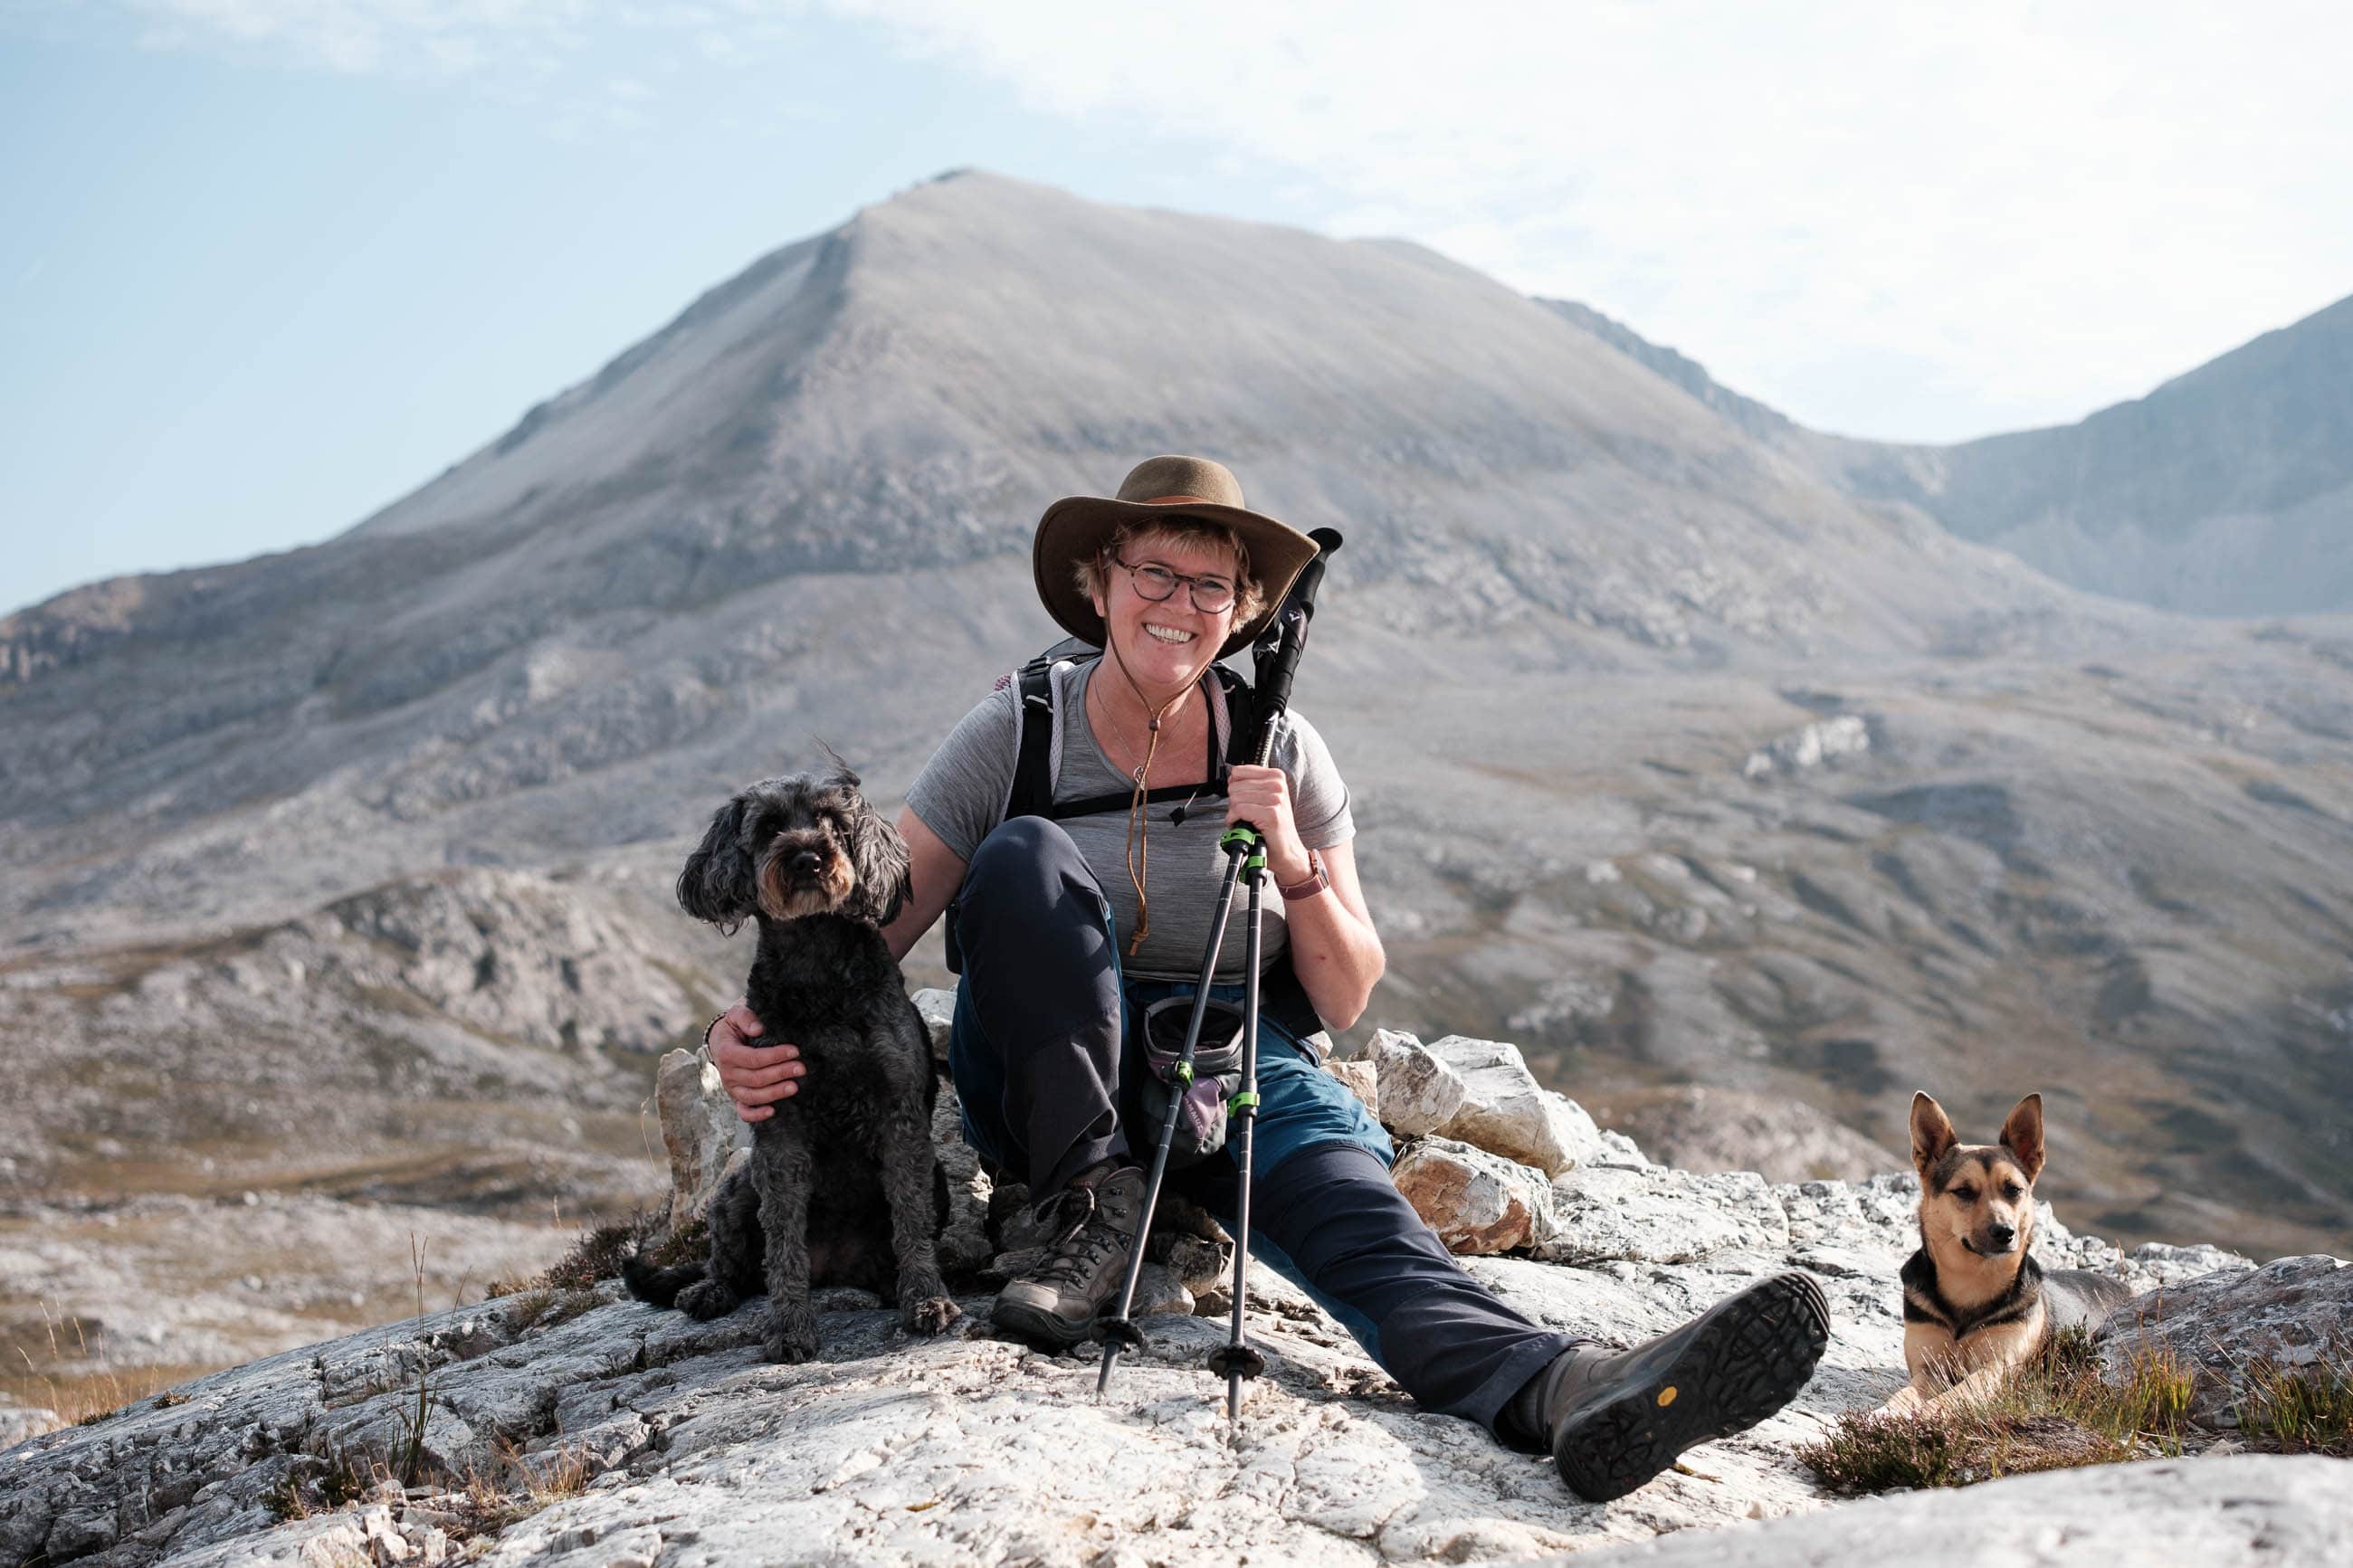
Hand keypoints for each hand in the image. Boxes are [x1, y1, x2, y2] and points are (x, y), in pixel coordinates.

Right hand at [708, 1001, 804, 1122]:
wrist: (722, 1040)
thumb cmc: (735, 1026)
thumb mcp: (736, 1014)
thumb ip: (746, 1017)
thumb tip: (758, 1029)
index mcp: (726, 1053)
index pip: (753, 1058)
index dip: (774, 1056)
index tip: (795, 1050)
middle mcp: (728, 1073)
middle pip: (755, 1078)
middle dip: (780, 1073)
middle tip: (801, 1068)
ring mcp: (732, 1088)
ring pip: (752, 1096)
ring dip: (774, 1093)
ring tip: (794, 1087)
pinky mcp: (737, 1097)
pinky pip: (744, 1111)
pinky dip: (756, 1115)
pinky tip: (773, 1111)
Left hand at [1224, 764, 1311, 884]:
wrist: (1287, 851)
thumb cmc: (1274, 828)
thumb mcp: (1264, 798)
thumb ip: (1249, 784)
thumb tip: (1231, 777)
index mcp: (1276, 777)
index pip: (1238, 771)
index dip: (1236, 788)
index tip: (1244, 800)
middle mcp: (1278, 785)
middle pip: (1234, 786)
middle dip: (1235, 803)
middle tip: (1248, 814)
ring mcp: (1276, 799)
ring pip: (1235, 799)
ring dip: (1235, 814)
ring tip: (1248, 821)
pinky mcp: (1271, 814)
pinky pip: (1239, 811)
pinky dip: (1235, 821)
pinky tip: (1245, 826)